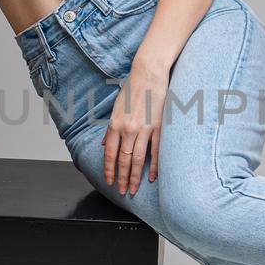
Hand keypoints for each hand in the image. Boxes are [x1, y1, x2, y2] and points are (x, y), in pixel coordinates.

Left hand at [103, 59, 168, 194]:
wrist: (148, 73)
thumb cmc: (132, 88)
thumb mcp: (116, 107)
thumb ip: (110, 128)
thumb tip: (105, 144)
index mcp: (115, 124)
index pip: (110, 154)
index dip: (109, 170)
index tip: (110, 182)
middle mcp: (128, 129)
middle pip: (124, 160)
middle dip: (122, 178)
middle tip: (123, 192)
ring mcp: (144, 129)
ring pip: (138, 159)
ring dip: (135, 177)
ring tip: (134, 189)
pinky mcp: (159, 127)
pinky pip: (156, 151)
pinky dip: (154, 166)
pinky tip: (152, 177)